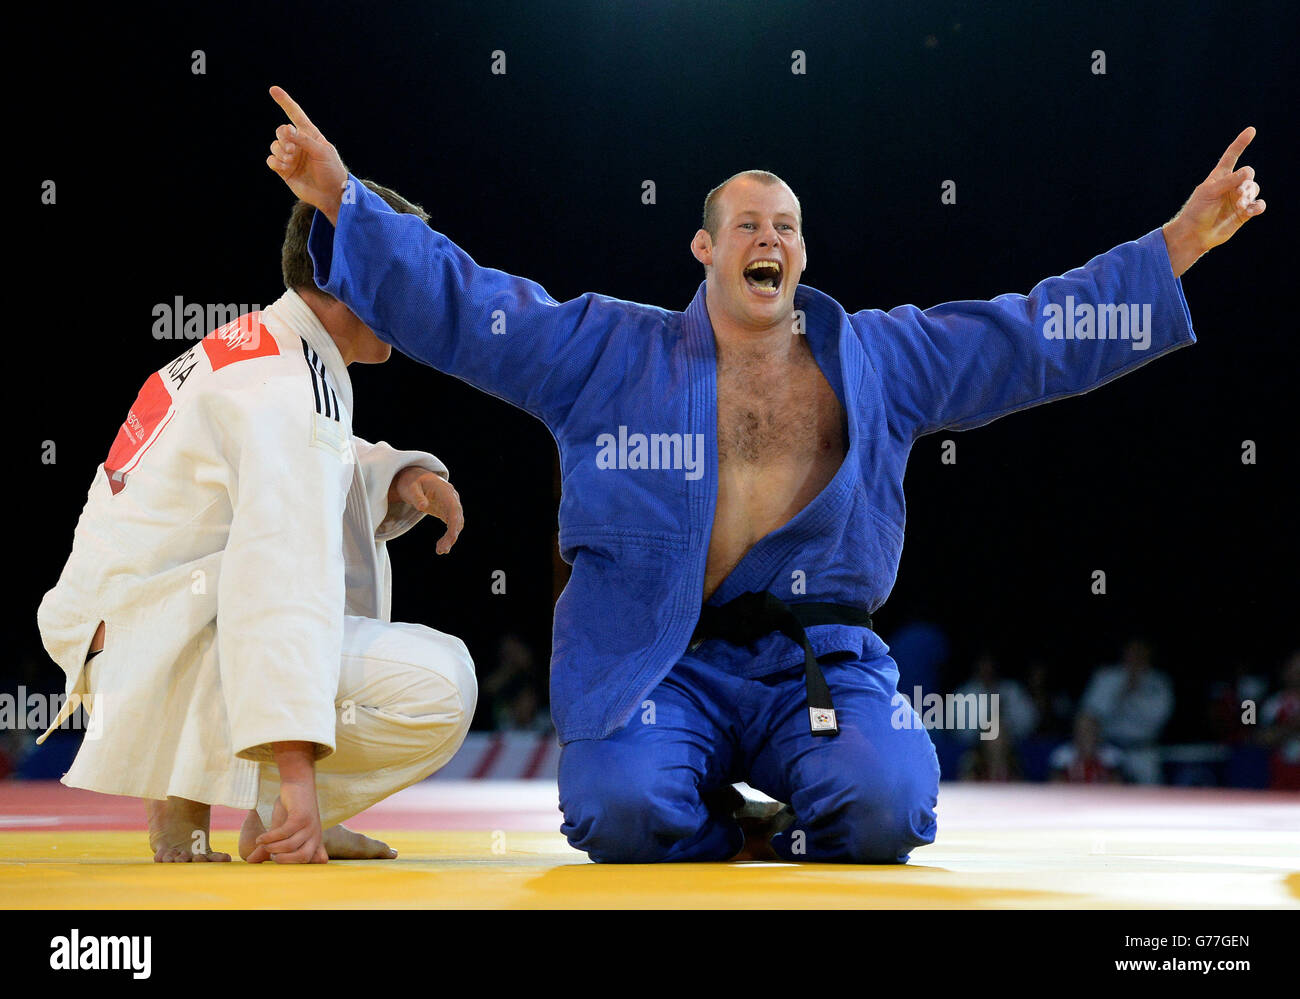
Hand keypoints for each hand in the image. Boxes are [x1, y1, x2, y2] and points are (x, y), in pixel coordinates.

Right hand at [245, 741, 326, 863]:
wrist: (297, 783)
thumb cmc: (290, 809)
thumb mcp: (280, 831)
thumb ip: (269, 847)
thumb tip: (250, 862)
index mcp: (315, 840)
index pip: (318, 861)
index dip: (299, 864)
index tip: (280, 861)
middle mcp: (316, 834)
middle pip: (303, 858)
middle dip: (284, 860)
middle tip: (271, 856)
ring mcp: (310, 825)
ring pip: (290, 846)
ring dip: (273, 848)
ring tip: (263, 845)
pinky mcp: (301, 817)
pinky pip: (284, 833)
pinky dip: (270, 837)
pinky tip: (260, 838)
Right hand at [266, 85, 349, 225]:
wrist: (331, 195)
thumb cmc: (332, 171)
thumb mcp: (322, 152)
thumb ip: (304, 140)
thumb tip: (286, 130)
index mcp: (310, 136)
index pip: (296, 115)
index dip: (285, 102)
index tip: (274, 90)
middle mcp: (299, 144)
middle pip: (280, 131)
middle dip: (283, 137)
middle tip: (292, 149)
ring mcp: (291, 157)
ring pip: (274, 146)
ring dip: (281, 151)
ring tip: (291, 160)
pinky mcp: (284, 170)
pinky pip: (271, 160)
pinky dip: (276, 161)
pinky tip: (285, 167)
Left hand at [387, 467, 464, 553]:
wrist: (413, 478)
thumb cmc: (411, 482)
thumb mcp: (410, 488)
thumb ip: (416, 496)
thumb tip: (423, 506)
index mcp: (445, 491)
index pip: (454, 508)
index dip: (454, 523)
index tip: (451, 537)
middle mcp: (452, 498)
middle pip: (457, 518)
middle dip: (452, 535)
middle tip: (441, 550)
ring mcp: (451, 505)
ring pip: (456, 524)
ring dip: (450, 538)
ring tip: (440, 551)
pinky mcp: (446, 511)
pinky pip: (452, 525)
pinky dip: (449, 536)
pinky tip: (442, 547)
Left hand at [1162, 126, 1264, 276]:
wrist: (1194, 236)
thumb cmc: (1196, 212)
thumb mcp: (1209, 193)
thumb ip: (1228, 181)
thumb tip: (1247, 172)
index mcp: (1219, 176)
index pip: (1231, 156)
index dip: (1241, 143)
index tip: (1251, 130)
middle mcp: (1230, 186)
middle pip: (1248, 174)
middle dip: (1245, 182)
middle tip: (1237, 193)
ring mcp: (1238, 199)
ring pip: (1254, 189)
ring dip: (1249, 195)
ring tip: (1239, 205)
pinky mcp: (1244, 213)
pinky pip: (1258, 205)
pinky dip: (1257, 206)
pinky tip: (1250, 210)